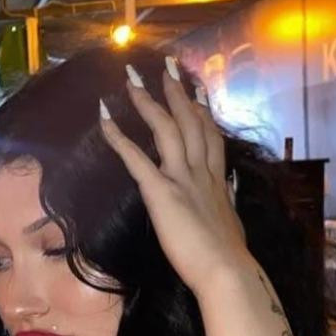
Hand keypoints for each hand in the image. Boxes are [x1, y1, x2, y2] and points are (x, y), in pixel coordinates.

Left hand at [100, 59, 252, 292]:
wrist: (225, 270)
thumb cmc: (226, 255)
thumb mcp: (230, 220)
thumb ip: (227, 199)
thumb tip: (230, 186)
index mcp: (217, 180)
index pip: (210, 136)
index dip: (202, 110)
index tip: (197, 90)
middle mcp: (201, 171)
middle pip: (189, 121)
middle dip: (177, 91)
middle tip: (167, 65)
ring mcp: (182, 178)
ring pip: (165, 128)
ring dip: (148, 100)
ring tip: (132, 79)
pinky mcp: (162, 191)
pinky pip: (136, 158)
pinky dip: (119, 137)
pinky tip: (105, 119)